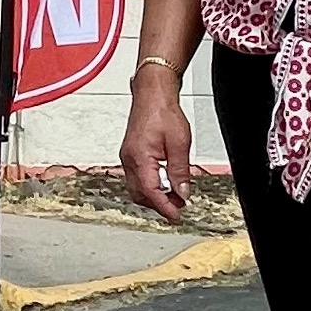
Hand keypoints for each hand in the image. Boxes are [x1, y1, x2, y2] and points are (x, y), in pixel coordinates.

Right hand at [119, 88, 193, 223]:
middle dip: (159, 205)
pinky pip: (136, 178)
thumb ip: (180, 171)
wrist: (152, 94)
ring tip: (175, 196)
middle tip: (179, 207)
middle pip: (140, 195)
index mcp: (139, 158)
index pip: (151, 193)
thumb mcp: (179, 143)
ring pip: (137, 188)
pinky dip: (150, 186)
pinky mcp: (131, 154)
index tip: (176, 216)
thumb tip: (182, 192)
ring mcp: (128, 157)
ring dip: (154, 196)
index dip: (164, 208)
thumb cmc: (163, 111)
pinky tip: (164, 183)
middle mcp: (129, 160)